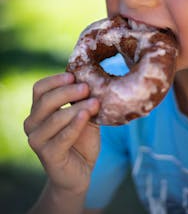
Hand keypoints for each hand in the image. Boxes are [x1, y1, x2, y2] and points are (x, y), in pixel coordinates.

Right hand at [24, 73, 100, 194]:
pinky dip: (75, 125)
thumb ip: (84, 102)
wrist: (80, 171)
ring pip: (56, 118)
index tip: (73, 76)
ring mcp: (37, 140)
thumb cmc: (81, 139)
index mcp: (38, 110)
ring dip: (77, 108)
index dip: (55, 80)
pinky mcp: (48, 155)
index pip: (39, 88)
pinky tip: (86, 116)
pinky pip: (62, 137)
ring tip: (95, 102)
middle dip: (68, 92)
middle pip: (46, 101)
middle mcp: (32, 123)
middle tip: (87, 88)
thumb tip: (95, 82)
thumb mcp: (83, 115)